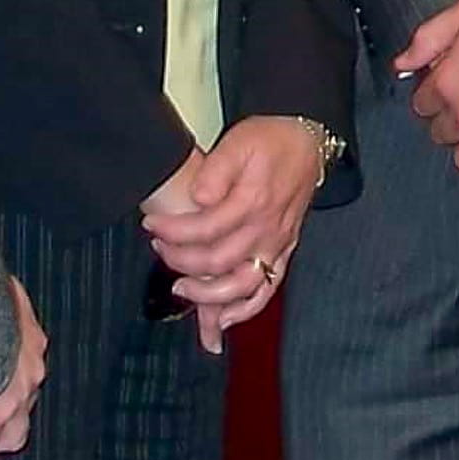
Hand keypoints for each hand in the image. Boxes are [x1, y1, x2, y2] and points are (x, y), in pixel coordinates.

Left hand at [146, 117, 324, 349]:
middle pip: (218, 261)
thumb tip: (198, 197)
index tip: (151, 225)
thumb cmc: (270, 141)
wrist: (307, 141)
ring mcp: (277, 244)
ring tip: (181, 288)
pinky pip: (267, 290)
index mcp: (253, 201)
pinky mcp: (284, 252)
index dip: (172, 231)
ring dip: (209, 296)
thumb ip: (216, 170)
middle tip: (158, 249)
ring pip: (243, 286)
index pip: (204, 229)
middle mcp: (267, 228)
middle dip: (180, 260)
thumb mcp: (238, 142)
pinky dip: (245, 309)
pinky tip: (223, 318)